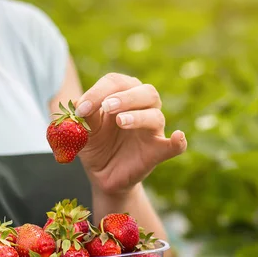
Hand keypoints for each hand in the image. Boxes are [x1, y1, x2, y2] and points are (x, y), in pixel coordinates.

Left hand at [74, 73, 186, 194]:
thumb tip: (80, 105)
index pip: (116, 82)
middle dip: (125, 97)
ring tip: (121, 121)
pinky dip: (178, 142)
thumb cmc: (96, 144)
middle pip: (145, 92)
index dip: (98, 92)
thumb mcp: (84, 129)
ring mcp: (152, 130)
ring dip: (139, 116)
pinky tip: (178, 137)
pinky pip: (174, 146)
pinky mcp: (157, 152)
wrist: (102, 174)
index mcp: (123, 95)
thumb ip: (85, 117)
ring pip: (155, 115)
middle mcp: (142, 108)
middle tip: (107, 107)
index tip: (81, 109)